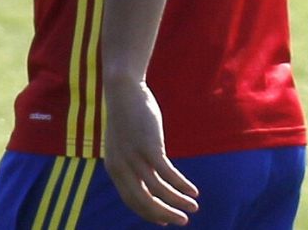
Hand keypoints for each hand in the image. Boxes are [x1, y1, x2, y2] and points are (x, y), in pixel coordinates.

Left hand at [103, 79, 199, 225]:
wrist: (124, 91)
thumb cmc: (127, 115)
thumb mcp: (124, 142)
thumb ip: (131, 159)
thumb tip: (145, 172)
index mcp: (114, 169)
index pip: (131, 201)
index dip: (149, 213)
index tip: (164, 220)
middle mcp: (122, 168)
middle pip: (144, 202)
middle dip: (165, 215)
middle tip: (182, 221)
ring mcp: (135, 158)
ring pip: (158, 191)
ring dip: (178, 202)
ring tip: (193, 207)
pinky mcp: (150, 147)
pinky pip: (168, 174)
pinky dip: (181, 185)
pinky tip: (193, 191)